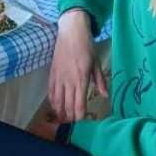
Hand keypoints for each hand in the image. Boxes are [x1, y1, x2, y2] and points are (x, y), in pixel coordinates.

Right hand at [48, 8, 98, 122]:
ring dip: (59, 111)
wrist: (71, 32)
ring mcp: (59, 77)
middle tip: (71, 123)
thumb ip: (100, 81)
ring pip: (57, 100)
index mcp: (81, 79)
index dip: (79, 115)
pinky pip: (50, 90)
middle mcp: (69, 80)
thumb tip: (105, 95)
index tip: (81, 121)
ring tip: (62, 119)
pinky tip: (54, 106)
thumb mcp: (96, 63)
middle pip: (67, 104)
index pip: (79, 103)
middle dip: (69, 116)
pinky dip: (52, 100)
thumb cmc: (87, 47)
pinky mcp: (52, 73)